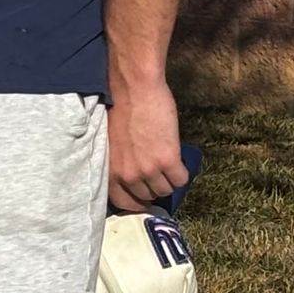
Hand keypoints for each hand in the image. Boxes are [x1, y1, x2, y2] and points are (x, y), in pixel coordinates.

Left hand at [106, 76, 189, 212]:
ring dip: (169, 181)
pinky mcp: (168, 160)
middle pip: (148, 196)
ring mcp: (149, 170)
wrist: (134, 90)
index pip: (124, 202)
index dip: (137, 202)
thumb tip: (134, 175)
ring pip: (166, 190)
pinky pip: (181, 180)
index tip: (144, 199)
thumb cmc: (120, 109)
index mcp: (111, 171)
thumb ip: (120, 163)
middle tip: (160, 175)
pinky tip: (180, 162)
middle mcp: (128, 176)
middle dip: (154, 188)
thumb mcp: (113, 144)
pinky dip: (183, 173)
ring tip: (170, 167)